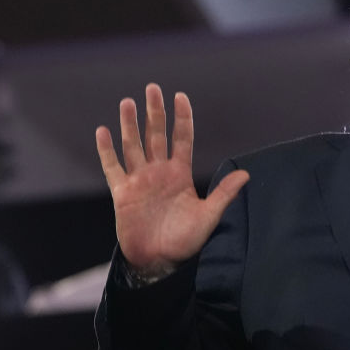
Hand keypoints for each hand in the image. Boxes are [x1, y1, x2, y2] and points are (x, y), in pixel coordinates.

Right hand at [95, 83, 248, 274]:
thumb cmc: (186, 240)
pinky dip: (107, 151)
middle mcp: (159, 172)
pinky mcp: (123, 193)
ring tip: (128, 102)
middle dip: (155, 112)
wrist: (160, 261)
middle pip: (155, 135)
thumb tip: (246, 174)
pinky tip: (103, 131)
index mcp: (180, 174)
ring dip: (130, 124)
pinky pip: (113, 168)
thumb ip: (224, 194)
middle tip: (153, 88)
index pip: (182, 139)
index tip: (180, 96)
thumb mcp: (209, 215)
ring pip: (133, 146)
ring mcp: (139, 181)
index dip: (181, 118)